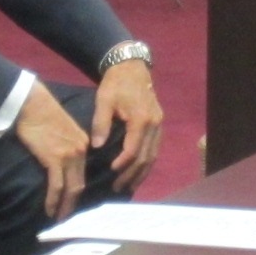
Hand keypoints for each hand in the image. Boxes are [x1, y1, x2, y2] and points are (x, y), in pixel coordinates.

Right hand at [14, 80, 92, 220]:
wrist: (31, 103)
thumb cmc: (41, 115)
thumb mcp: (61, 130)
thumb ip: (65, 146)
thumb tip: (58, 163)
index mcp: (83, 143)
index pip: (82, 172)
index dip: (77, 190)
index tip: (70, 202)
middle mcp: (81, 150)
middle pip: (80, 183)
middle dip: (72, 203)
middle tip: (66, 217)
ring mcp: (69, 155)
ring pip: (70, 188)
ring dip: (64, 206)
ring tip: (58, 218)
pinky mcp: (55, 158)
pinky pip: (57, 185)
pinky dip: (53, 199)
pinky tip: (49, 209)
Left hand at [90, 60, 165, 192]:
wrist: (131, 66)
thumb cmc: (115, 83)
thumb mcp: (104, 100)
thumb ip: (101, 123)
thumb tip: (96, 146)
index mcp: (141, 119)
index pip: (134, 149)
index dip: (123, 163)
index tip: (111, 172)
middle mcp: (154, 123)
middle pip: (146, 156)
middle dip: (132, 174)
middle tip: (118, 188)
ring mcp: (159, 123)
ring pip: (154, 155)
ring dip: (142, 172)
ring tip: (129, 186)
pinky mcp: (159, 123)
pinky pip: (155, 148)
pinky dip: (147, 162)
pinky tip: (138, 171)